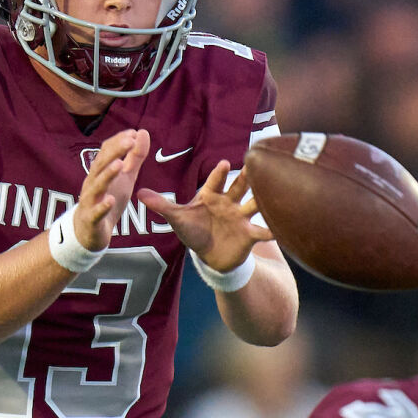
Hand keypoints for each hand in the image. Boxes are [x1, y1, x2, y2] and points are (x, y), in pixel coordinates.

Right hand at [74, 129, 150, 250]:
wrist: (89, 232)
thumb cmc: (107, 199)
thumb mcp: (125, 178)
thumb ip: (134, 157)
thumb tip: (142, 132)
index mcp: (100, 172)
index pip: (106, 152)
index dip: (118, 142)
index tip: (133, 133)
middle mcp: (92, 183)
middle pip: (100, 164)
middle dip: (114, 152)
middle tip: (129, 141)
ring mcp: (90, 201)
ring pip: (96, 186)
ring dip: (107, 175)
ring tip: (119, 164)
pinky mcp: (91, 219)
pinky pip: (95, 212)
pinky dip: (102, 206)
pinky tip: (110, 201)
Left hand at [138, 161, 272, 274]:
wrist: (210, 254)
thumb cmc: (194, 230)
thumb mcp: (177, 218)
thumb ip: (161, 205)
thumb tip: (138, 192)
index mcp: (211, 195)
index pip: (215, 181)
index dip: (219, 173)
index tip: (224, 163)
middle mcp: (229, 202)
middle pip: (239, 187)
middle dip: (247, 177)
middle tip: (255, 166)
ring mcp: (241, 217)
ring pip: (254, 204)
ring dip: (262, 199)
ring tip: (272, 193)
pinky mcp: (249, 234)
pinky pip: (262, 231)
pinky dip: (270, 230)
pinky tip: (279, 230)